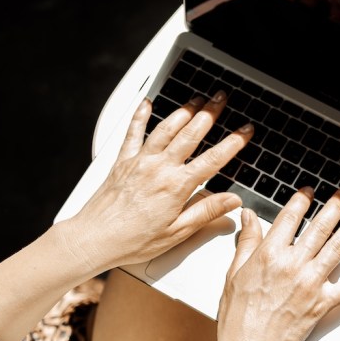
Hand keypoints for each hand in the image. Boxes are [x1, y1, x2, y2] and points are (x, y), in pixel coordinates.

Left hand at [58, 92, 251, 272]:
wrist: (94, 238)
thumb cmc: (132, 240)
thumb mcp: (177, 232)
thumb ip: (206, 212)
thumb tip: (232, 201)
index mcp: (176, 187)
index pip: (213, 159)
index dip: (233, 143)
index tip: (245, 132)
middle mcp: (159, 168)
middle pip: (190, 133)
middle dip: (209, 113)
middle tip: (221, 99)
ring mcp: (140, 161)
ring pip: (166, 128)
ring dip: (183, 111)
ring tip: (196, 99)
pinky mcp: (123, 161)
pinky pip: (133, 132)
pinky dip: (140, 115)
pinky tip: (147, 104)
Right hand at [216, 187, 339, 340]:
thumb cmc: (238, 317)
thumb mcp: (234, 273)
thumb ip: (247, 242)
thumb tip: (249, 216)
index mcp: (269, 255)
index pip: (290, 218)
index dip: (302, 201)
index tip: (309, 192)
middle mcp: (293, 265)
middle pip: (319, 227)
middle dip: (335, 206)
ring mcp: (311, 283)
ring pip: (338, 247)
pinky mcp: (323, 303)